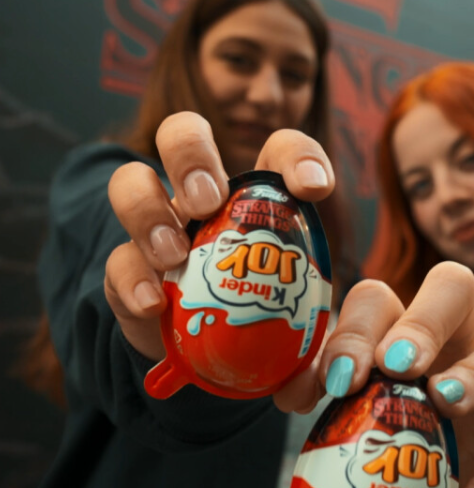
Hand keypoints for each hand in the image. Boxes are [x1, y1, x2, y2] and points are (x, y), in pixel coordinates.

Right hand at [105, 111, 334, 360]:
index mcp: (254, 195)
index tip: (314, 189)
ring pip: (131, 183)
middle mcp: (200, 198)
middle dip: (189, 156)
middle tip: (208, 200)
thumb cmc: (264, 317)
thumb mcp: (299, 313)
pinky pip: (117, 263)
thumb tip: (342, 351)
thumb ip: (317, 320)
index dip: (297, 155)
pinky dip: (133, 281)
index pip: (278, 149)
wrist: (211, 353)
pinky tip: (156, 306)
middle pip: (181, 134)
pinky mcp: (128, 274)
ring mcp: (158, 230)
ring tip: (177, 255)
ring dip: (150, 212)